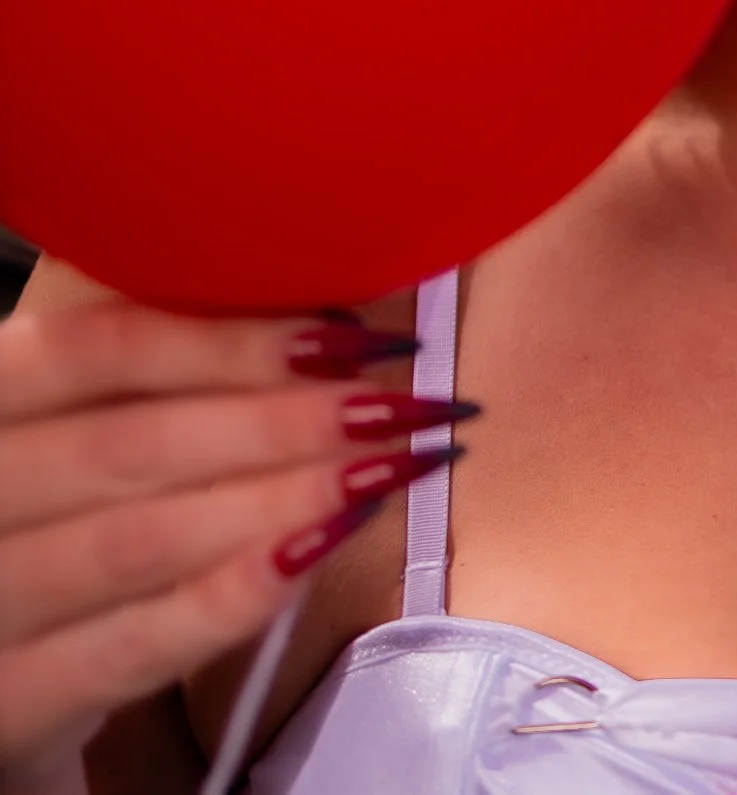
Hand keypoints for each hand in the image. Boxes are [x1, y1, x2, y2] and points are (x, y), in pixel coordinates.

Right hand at [0, 298, 472, 784]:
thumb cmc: (50, 519)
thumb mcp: (74, 433)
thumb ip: (156, 378)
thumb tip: (318, 324)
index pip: (98, 350)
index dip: (226, 338)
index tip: (346, 332)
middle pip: (134, 444)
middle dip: (285, 417)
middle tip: (404, 402)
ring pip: (145, 538)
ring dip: (285, 495)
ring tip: (394, 464)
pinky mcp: (13, 705)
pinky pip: (136, 643)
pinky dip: (236, 592)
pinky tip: (324, 546)